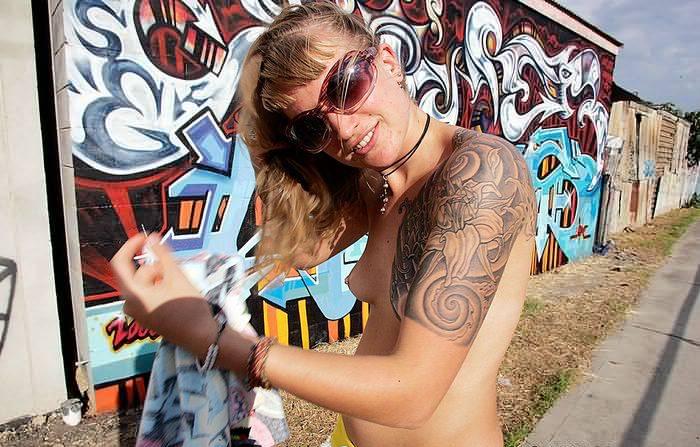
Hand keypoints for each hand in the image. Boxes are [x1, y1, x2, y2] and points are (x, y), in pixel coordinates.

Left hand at [110, 234, 217, 355]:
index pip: (119, 263)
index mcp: (132, 293)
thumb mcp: (177, 276)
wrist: (201, 337)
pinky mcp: (147, 317)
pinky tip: (177, 290)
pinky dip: (160, 288)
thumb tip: (150, 237)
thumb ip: (162, 254)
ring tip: (180, 280)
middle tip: (177, 265)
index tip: (147, 238)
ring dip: (160, 277)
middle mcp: (130, 304)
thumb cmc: (188, 306)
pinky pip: (148, 295)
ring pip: (144, 284)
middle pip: (136, 274)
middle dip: (155, 266)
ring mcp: (138, 312)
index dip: (131, 246)